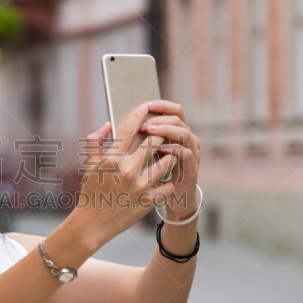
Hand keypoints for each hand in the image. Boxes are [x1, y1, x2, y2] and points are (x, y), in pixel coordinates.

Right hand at [71, 103, 177, 246]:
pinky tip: (165, 178)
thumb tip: (108, 124)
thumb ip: (95, 141)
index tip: (146, 107)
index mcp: (111, 158)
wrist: (92, 224)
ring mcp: (139, 186)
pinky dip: (168, 180)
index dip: (139, 115)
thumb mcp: (89, 165)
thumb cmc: (91, 192)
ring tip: (167, 155)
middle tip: (163, 132)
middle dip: (161, 134)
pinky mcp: (148, 201)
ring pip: (167, 161)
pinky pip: (168, 185)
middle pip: (154, 142)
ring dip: (169, 156)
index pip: (129, 129)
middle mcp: (127, 170)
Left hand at [140, 100, 200, 221]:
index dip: (161, 105)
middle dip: (159, 118)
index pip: (173, 110)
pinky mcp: (192, 166)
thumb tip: (110, 125)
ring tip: (150, 131)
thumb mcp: (144, 154)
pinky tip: (161, 148)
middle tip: (143, 123)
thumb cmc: (153, 175)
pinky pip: (186, 153)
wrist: (171, 197)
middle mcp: (186, 138)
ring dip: (166, 130)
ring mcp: (192, 151)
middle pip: (178, 117)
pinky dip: (174, 148)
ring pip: (184, 132)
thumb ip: (135, 139)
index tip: (145, 105)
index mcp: (176, 131)